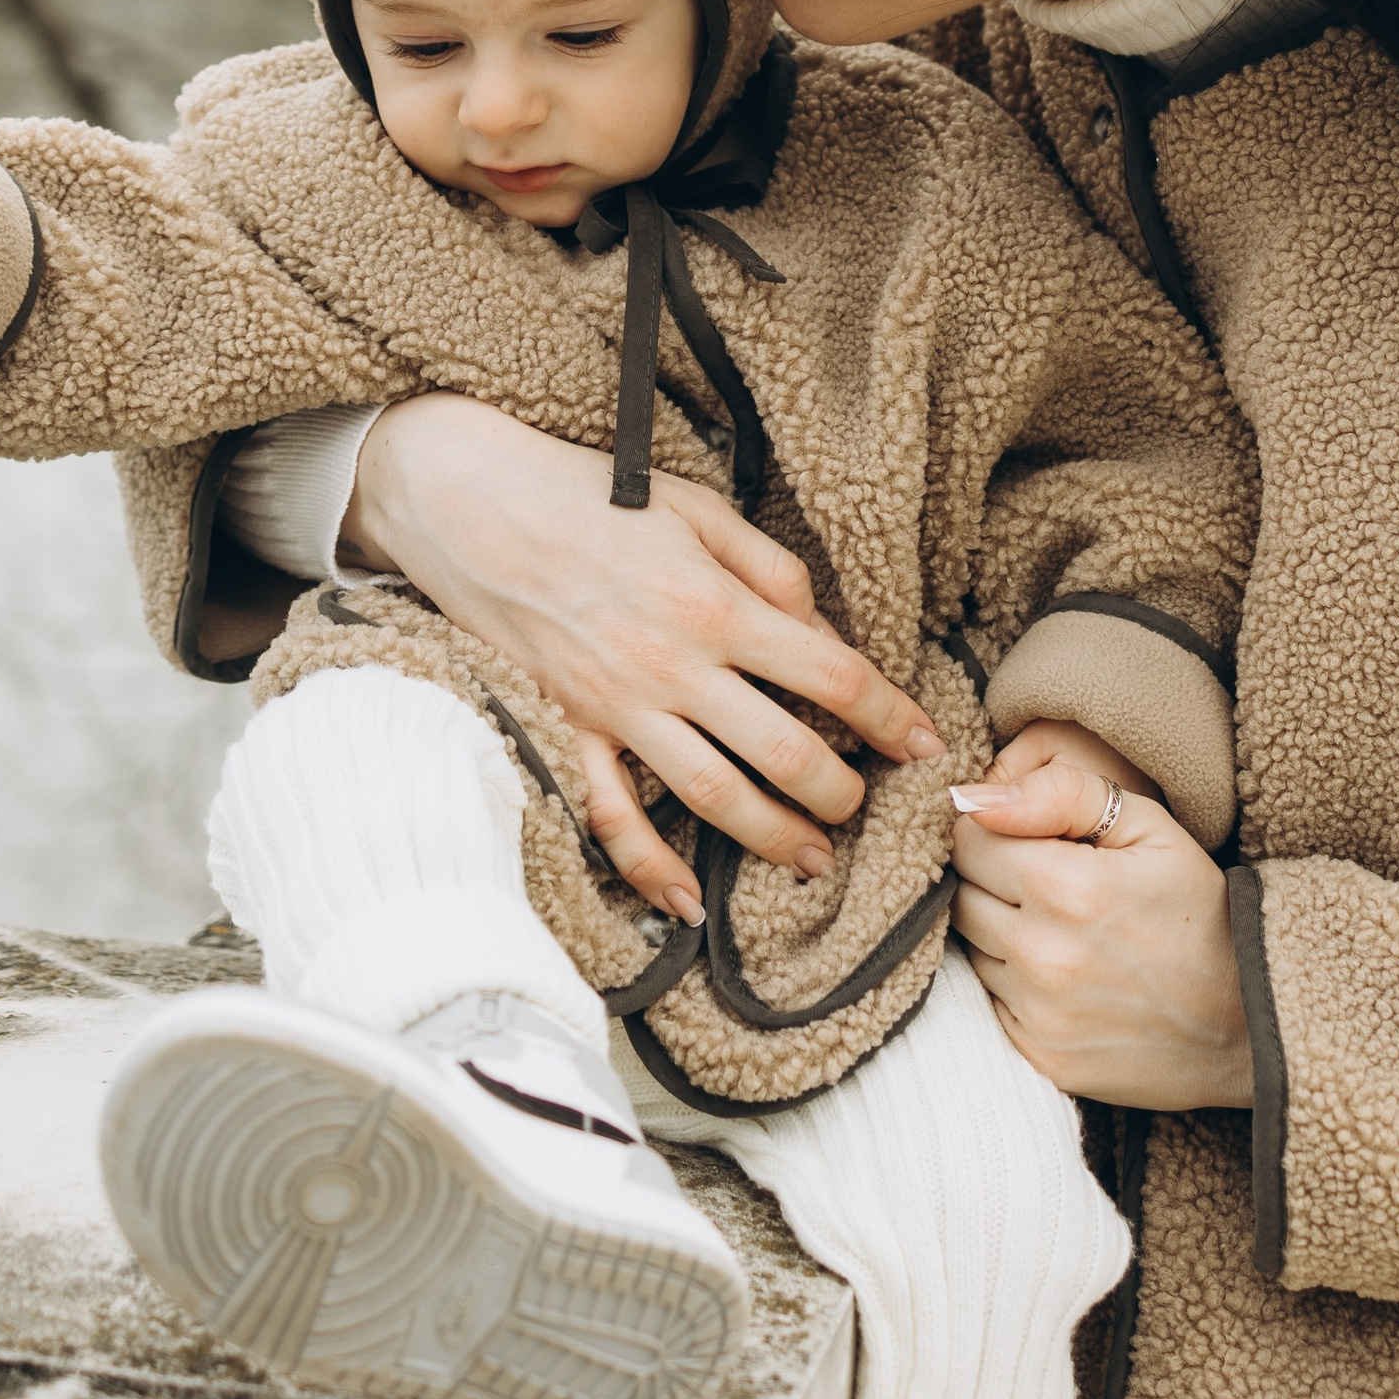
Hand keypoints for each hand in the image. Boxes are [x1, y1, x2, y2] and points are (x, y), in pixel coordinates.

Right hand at [344, 393, 942, 923]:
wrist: (474, 504)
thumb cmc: (593, 496)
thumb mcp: (697, 508)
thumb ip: (771, 570)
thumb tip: (823, 634)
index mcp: (718, 603)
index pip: (833, 676)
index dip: (891, 717)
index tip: (925, 746)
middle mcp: (676, 665)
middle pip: (786, 753)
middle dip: (841, 794)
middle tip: (866, 808)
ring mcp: (619, 707)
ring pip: (716, 797)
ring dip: (775, 839)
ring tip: (814, 860)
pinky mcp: (568, 729)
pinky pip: (613, 817)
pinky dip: (650, 868)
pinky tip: (687, 901)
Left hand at [950, 719, 1255, 1109]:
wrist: (1251, 1019)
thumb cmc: (1201, 911)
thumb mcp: (1149, 829)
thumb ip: (1060, 794)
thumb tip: (973, 795)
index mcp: (1064, 887)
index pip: (967, 840)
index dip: (991, 830)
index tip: (1025, 837)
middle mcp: (1041, 955)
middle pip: (960, 895)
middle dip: (991, 878)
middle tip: (1043, 881)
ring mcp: (1039, 1014)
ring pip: (971, 949)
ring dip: (1000, 931)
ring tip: (1059, 927)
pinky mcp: (1041, 1057)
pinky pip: (992, 1002)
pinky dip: (1014, 983)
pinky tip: (1063, 975)